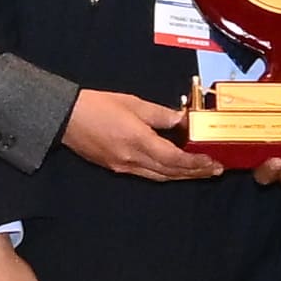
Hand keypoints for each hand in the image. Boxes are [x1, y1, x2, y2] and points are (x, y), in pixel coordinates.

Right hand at [61, 87, 219, 182]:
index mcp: (139, 141)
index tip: (212, 161)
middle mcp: (133, 159)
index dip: (195, 162)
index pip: (174, 159)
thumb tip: (183, 120)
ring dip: (181, 176)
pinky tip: (174, 169)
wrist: (65, 117)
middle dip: (194, 172)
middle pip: (170, 172)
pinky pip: (147, 174)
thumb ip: (161, 114)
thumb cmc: (98, 105)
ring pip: (159, 176)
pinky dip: (165, 173)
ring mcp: (124, 167)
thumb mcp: (134, 103)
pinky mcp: (116, 167)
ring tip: (200, 172)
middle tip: (215, 170)